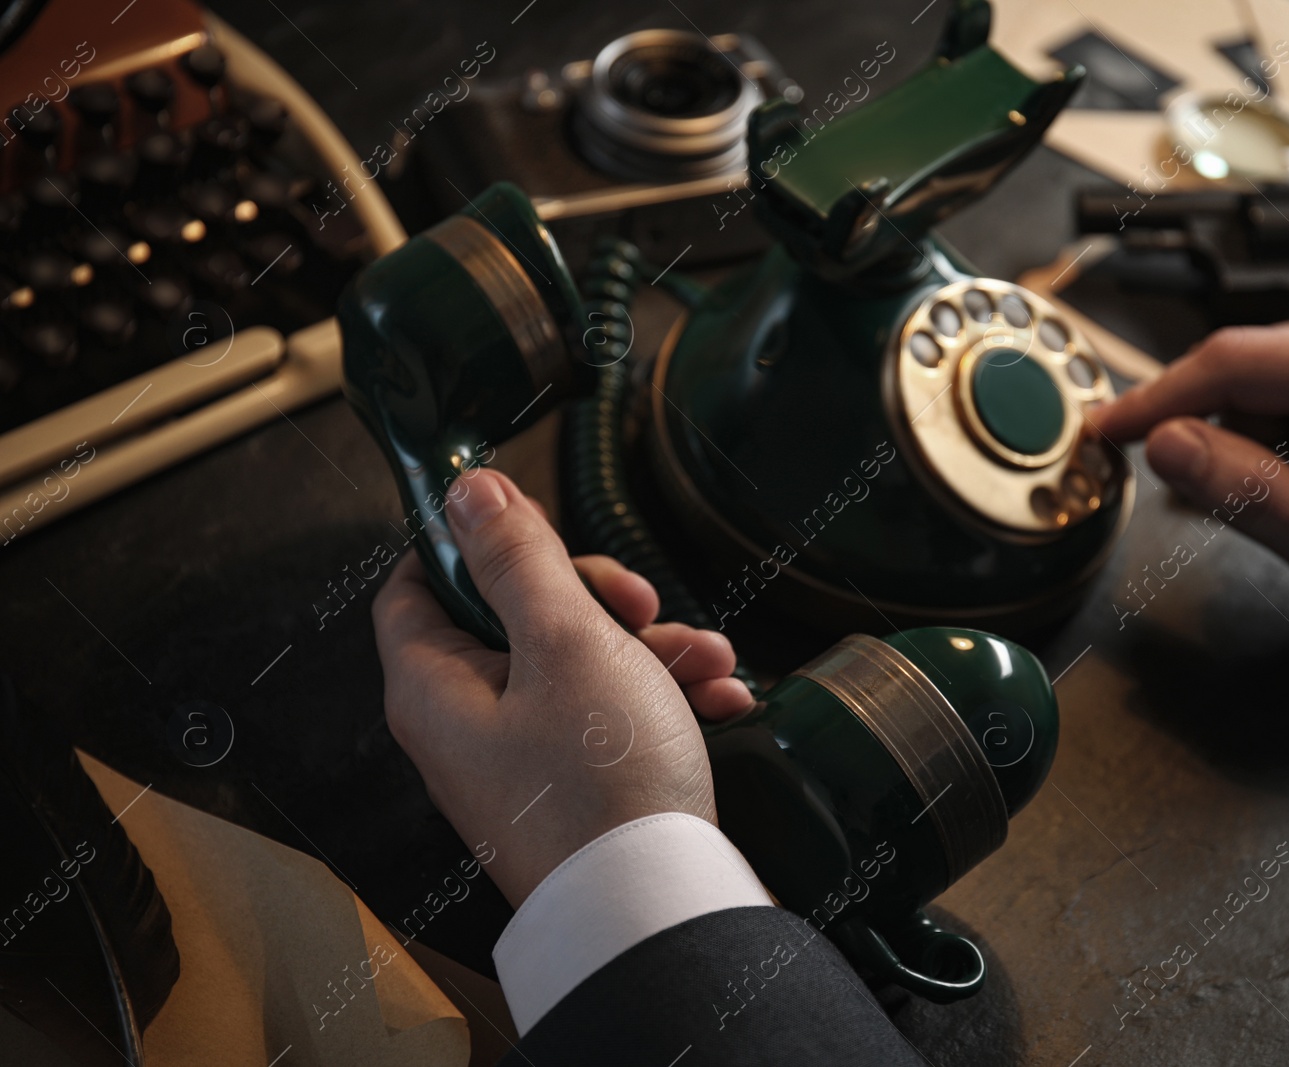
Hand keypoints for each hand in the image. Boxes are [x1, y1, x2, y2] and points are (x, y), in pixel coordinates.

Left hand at [371, 467, 752, 907]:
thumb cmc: (602, 782)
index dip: (475, 541)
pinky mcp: (570, 791)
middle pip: (511, 619)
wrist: (655, 910)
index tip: (539, 525)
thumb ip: (518, 558)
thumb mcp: (564, 641)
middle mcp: (465, 725)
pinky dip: (658, 699)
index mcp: (434, 684)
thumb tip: (466, 490)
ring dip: (647, 648)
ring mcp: (519, 762)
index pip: (419, 581)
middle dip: (594, 598)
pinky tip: (717, 697)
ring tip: (708, 657)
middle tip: (642, 602)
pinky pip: (606, 719)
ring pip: (575, 667)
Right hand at [1092, 299, 1288, 635]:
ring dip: (1246, 438)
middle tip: (1189, 493)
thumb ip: (1246, 495)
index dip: (1153, 400)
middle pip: (1240, 365)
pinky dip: (1273, 432)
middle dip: (1205, 430)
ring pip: (1259, 377)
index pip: (1230, 363)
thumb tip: (1163, 447)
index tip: (1103, 433)